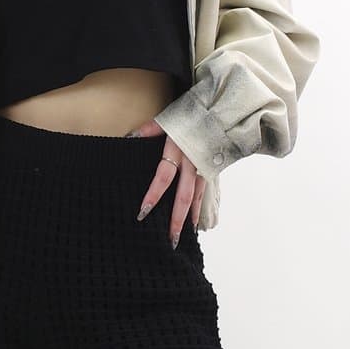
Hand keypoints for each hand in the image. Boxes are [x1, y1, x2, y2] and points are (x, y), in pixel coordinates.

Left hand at [127, 119, 202, 246]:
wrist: (221, 109)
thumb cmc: (191, 113)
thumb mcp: (168, 118)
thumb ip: (148, 130)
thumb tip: (128, 138)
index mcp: (178, 149)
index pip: (163, 177)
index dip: (154, 196)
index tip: (143, 212)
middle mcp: (192, 162)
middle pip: (183, 195)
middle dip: (176, 218)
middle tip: (169, 239)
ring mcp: (204, 167)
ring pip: (196, 197)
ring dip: (188, 218)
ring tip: (181, 236)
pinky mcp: (212, 170)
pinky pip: (203, 193)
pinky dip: (198, 209)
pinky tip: (193, 223)